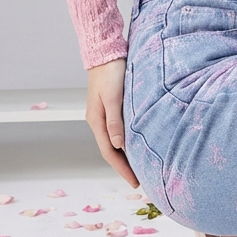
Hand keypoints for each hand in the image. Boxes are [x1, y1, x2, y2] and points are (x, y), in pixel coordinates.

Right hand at [86, 57, 138, 187]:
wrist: (104, 53)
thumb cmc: (110, 72)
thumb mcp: (113, 96)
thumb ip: (115, 120)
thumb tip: (118, 145)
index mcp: (96, 121)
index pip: (109, 152)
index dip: (122, 169)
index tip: (135, 182)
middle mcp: (98, 121)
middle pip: (110, 151)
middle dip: (123, 167)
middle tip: (140, 181)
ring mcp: (103, 115)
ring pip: (114, 142)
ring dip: (125, 156)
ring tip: (140, 168)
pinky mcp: (110, 108)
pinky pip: (117, 131)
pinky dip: (126, 142)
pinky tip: (136, 145)